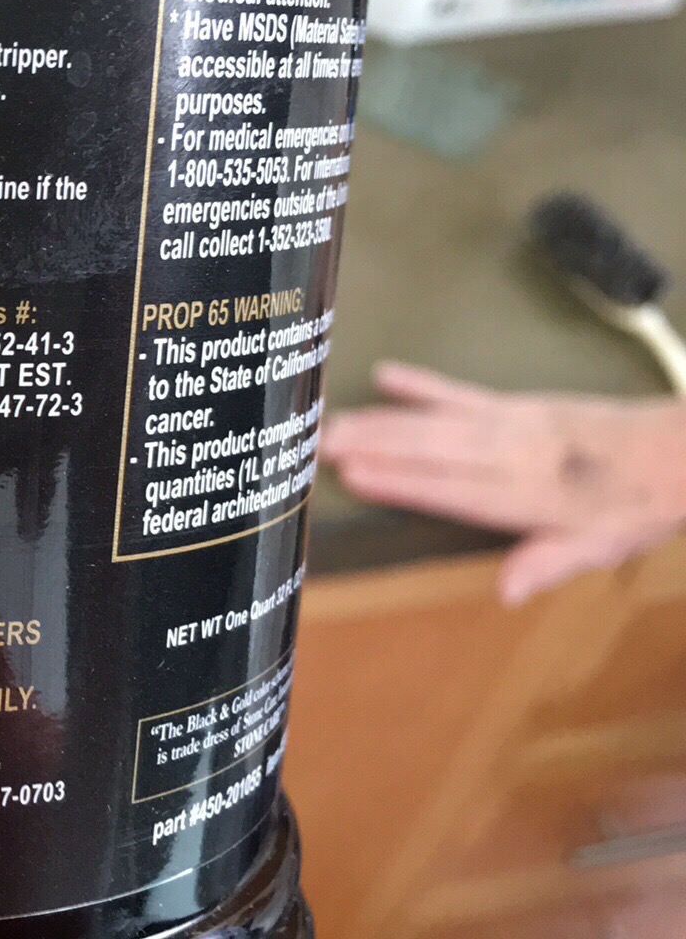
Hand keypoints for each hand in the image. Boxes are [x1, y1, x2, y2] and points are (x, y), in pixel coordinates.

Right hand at [322, 363, 685, 604]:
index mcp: (533, 494)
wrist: (676, 449)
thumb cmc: (634, 505)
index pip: (456, 488)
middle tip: (319, 444)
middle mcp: (517, 454)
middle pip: (436, 447)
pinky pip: (463, 394)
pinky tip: (387, 376)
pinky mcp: (518, 405)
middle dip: (376, 443)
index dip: (405, 481)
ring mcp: (514, 423)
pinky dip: (424, 385)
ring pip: (440, 420)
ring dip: (384, 419)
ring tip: (334, 421)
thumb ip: (549, 563)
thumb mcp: (601, 547)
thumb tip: (505, 593)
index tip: (356, 475)